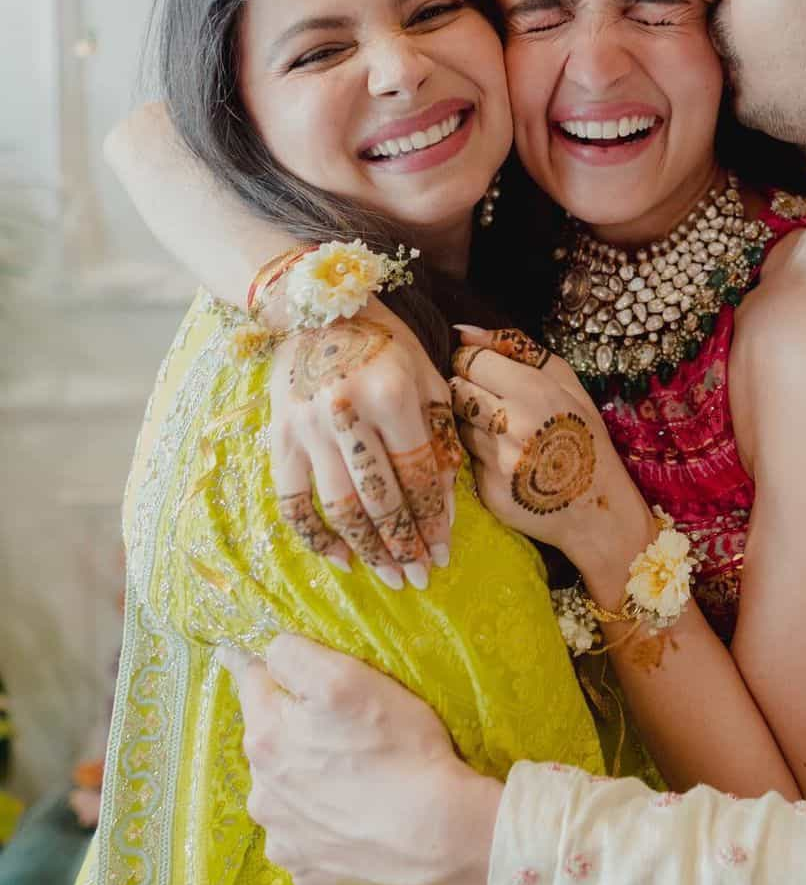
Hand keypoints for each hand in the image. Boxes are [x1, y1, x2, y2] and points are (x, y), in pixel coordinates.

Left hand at [219, 634, 500, 884]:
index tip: (270, 660)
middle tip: (343, 724)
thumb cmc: (395, 747)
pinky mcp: (309, 870)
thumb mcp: (346, 678)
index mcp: (265, 738)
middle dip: (293, 725)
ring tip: (351, 774)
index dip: (268, 665)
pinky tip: (352, 815)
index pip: (252, 682)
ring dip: (303, 777)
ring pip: (284, 790)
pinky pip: (305, 835)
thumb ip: (294, 656)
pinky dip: (321, 822)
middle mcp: (261, 792)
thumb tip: (267, 653)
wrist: (434, 832)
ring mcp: (283, 838)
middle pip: (270, 738)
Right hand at [267, 296, 463, 589]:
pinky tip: (339, 558)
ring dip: (366, 549)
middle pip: (379, 499)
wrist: (313, 306)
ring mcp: (306, 428)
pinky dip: (312, 536)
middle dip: (402, 545)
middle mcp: (346, 413)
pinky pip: (291, 501)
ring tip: (389, 575)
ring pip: (338, 507)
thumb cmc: (383, 340)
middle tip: (419, 578)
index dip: (432, 519)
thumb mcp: (425, 373)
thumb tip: (448, 501)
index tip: (443, 553)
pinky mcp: (277, 437)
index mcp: (391, 393)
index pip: (417, 473)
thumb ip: (440, 433)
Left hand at [448, 325, 651, 585]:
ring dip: (470, 423)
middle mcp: (511, 423)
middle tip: (490, 399)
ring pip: (456, 423)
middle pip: (456, 388)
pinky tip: (504, 458)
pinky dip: (477, 454)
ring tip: (501, 430)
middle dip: (466, 389)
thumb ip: (516, 348)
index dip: (474, 362)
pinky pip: (465, 457)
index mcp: (534, 390)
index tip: (484, 370)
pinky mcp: (486, 488)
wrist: (597, 507)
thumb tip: (463, 332)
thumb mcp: (567, 383)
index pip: (471, 360)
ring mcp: (496, 458)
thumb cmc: (583, 436)